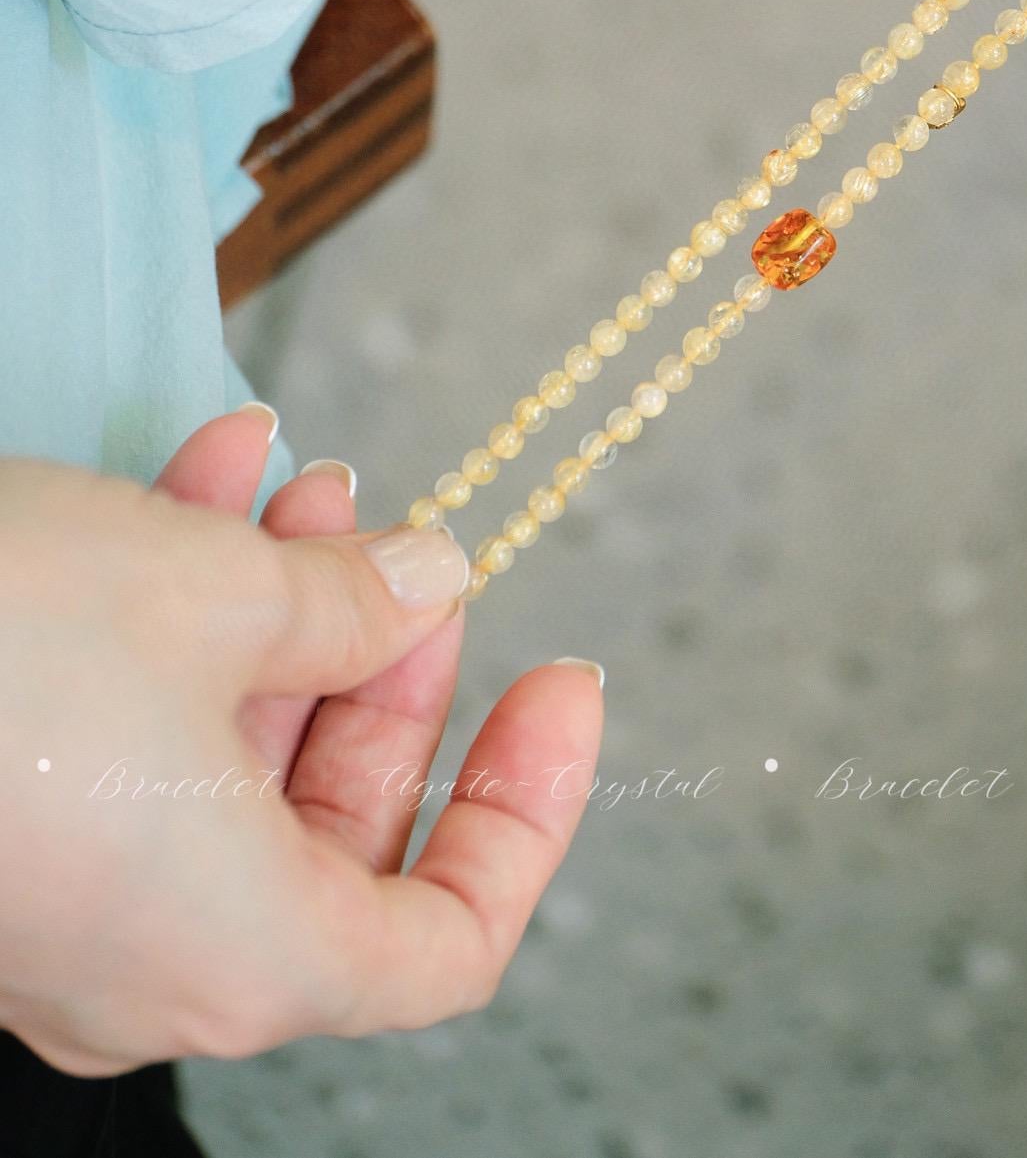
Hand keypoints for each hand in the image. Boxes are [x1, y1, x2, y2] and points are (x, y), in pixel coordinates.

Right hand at [0, 409, 603, 1074]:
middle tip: (413, 555)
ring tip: (311, 479)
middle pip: (339, 836)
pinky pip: (129, 736)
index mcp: (247, 956)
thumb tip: (432, 584)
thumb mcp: (215, 596)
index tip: (562, 682)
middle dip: (388, 671)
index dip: (527, 810)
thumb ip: (353, 601)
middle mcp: (158, 960)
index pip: (452, 941)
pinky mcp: (6, 827)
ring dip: (282, 612)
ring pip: (227, 763)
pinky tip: (213, 474)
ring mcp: (73, 902)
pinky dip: (182, 614)